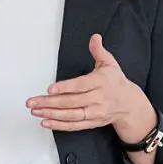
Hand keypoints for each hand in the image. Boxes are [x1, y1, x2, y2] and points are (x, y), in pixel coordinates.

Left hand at [26, 34, 153, 140]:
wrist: (129, 104)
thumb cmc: (116, 82)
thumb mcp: (110, 63)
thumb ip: (99, 51)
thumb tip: (95, 38)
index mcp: (100, 82)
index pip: (80, 85)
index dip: (65, 87)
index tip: (50, 89)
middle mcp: (97, 99)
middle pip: (71, 102)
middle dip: (49, 102)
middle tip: (33, 101)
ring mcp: (94, 112)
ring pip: (71, 115)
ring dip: (51, 114)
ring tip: (36, 111)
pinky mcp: (91, 122)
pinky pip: (74, 125)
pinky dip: (59, 125)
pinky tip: (46, 122)